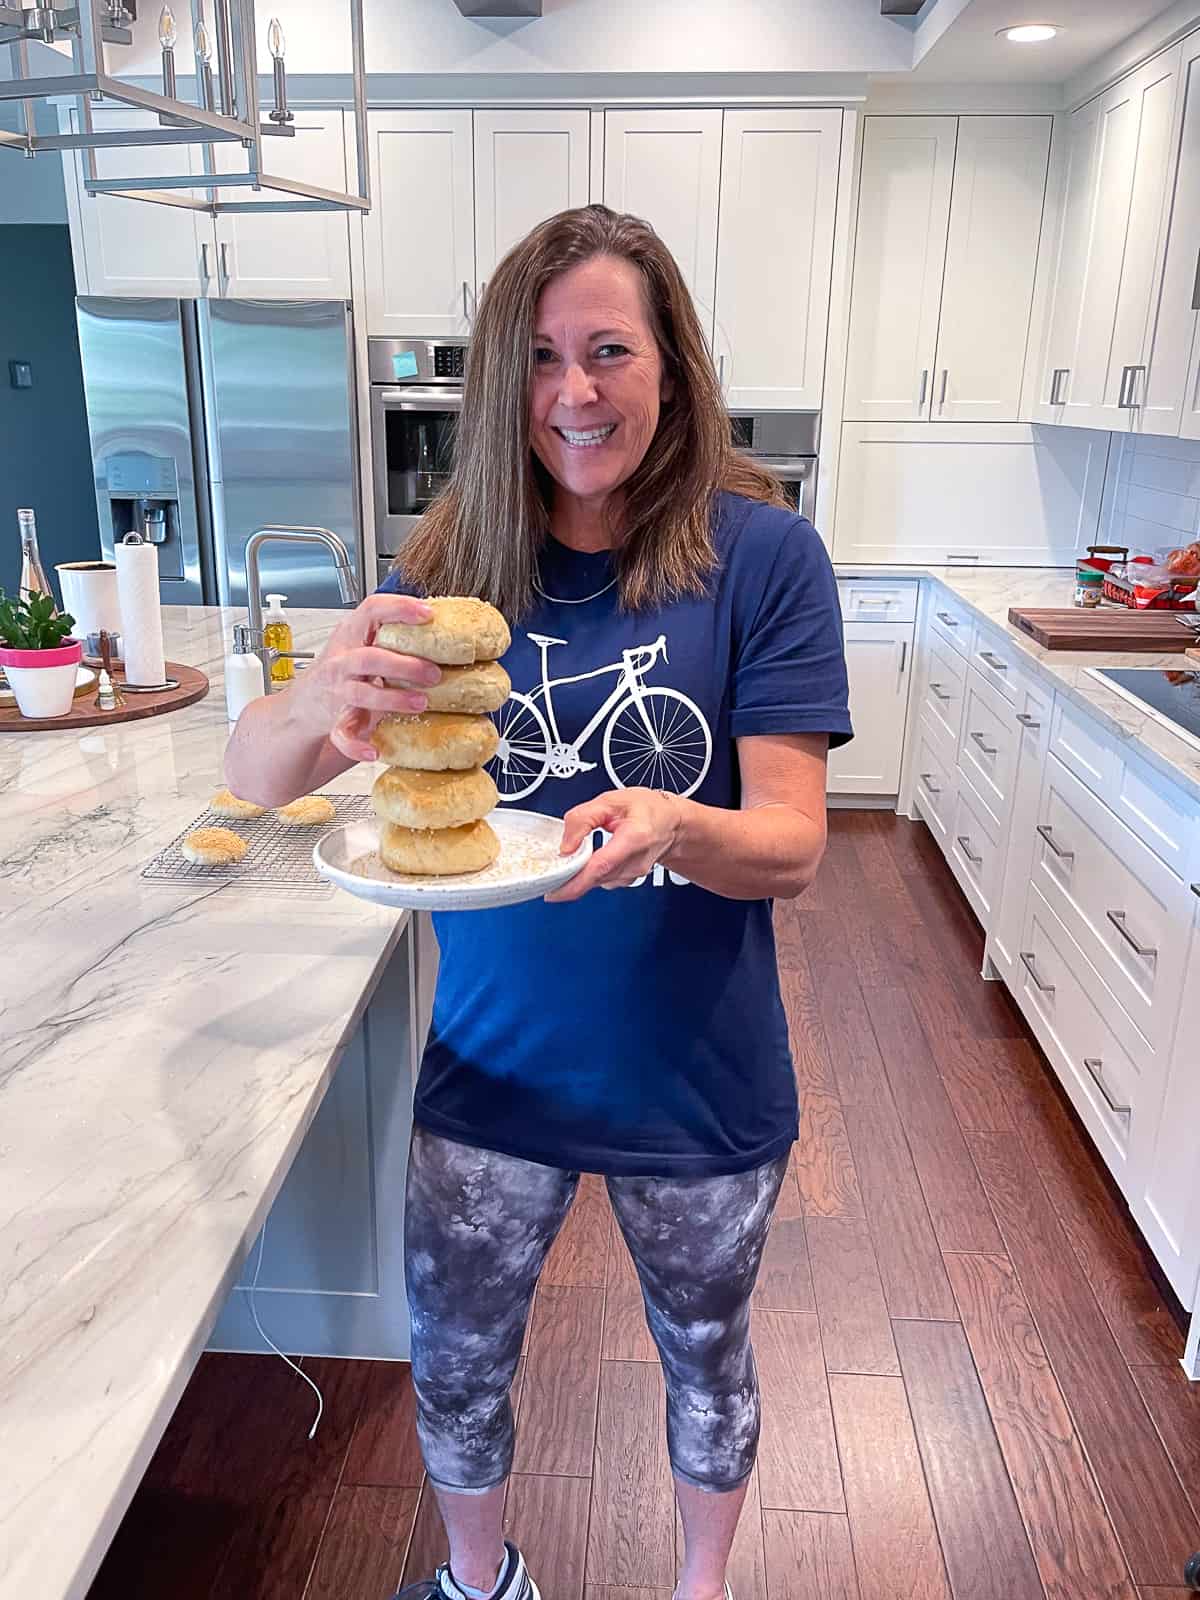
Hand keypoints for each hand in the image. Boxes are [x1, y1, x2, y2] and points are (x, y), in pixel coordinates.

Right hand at [287, 593, 440, 762]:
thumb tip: (445, 628)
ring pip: (360, 693)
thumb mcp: (364, 643)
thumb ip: (393, 637)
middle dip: (403, 664)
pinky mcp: (334, 720)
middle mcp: (343, 661)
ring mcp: (338, 691)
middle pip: (369, 657)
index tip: (427, 614)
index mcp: (353, 635)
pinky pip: (342, 735)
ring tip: (420, 703)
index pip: (372, 611)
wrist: (305, 702)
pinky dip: (356, 745)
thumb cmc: (345, 670)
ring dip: (392, 699)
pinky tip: (373, 752)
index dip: (399, 608)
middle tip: (434, 673)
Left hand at [546, 788, 684, 902]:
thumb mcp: (611, 801)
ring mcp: (633, 875)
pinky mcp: (627, 880)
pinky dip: (589, 873)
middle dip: (568, 878)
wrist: (671, 823)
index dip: (575, 881)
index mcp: (634, 838)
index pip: (601, 866)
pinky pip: (601, 880)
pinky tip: (588, 859)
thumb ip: (583, 819)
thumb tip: (565, 846)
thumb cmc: (646, 809)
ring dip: (578, 873)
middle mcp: (635, 862)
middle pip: (594, 877)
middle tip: (549, 870)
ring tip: (573, 855)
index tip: (553, 889)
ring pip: (595, 881)